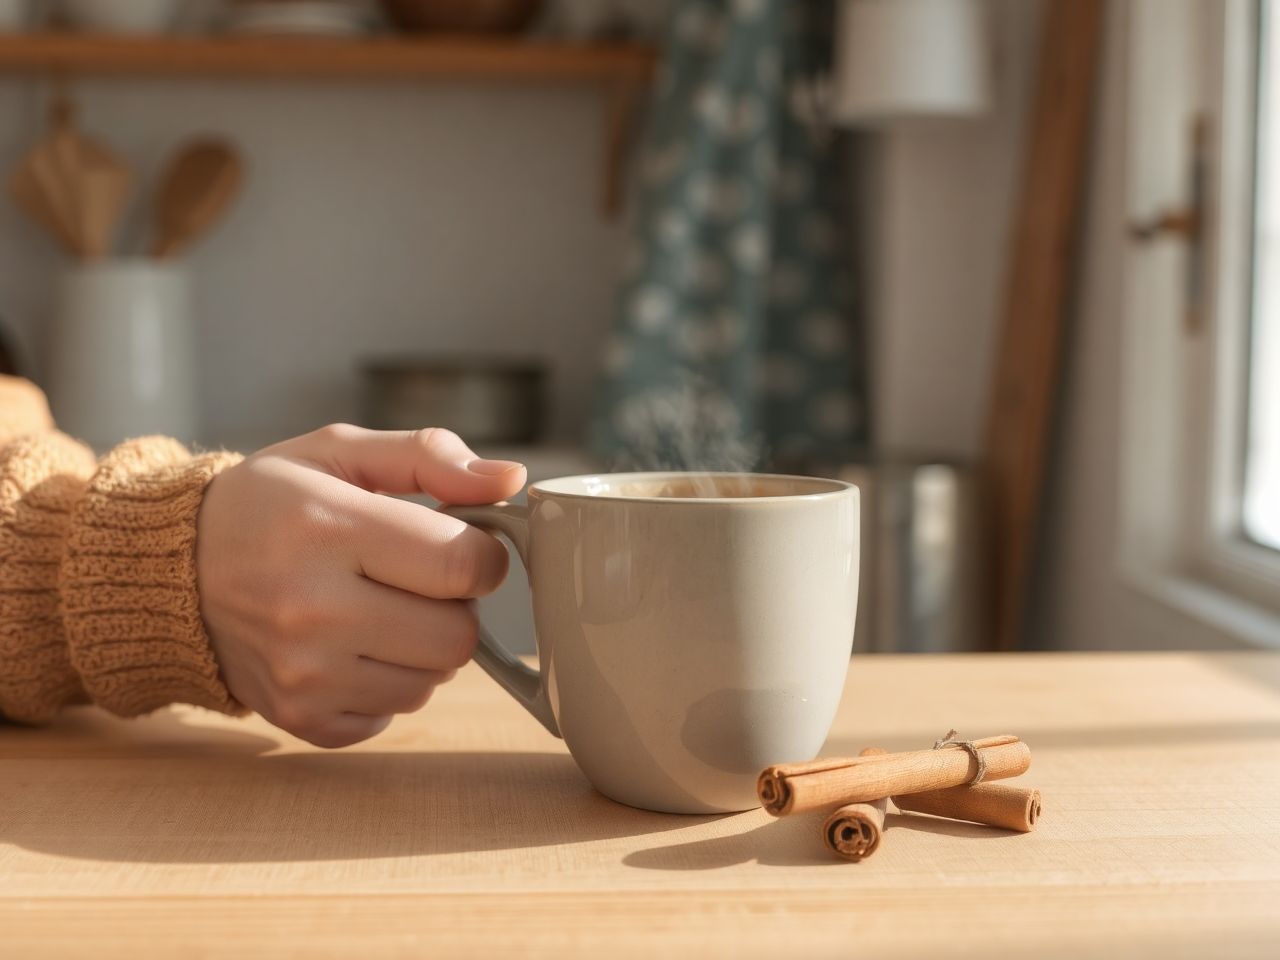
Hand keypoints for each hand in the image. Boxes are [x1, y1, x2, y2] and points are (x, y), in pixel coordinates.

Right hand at [196, 425, 525, 747]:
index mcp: (325, 529)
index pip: (462, 566)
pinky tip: (354, 646)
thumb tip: (510, 480)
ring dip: (425, 647)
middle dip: (456, 605)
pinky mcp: (299, 718)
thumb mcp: (339, 451)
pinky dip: (389, 684)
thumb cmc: (270, 502)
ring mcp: (302, 675)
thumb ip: (429, 457)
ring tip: (381, 609)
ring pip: (433, 683)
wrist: (174, 571)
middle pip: (457, 637)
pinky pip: (393, 715)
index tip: (461, 543)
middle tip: (418, 579)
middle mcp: (309, 610)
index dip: (482, 555)